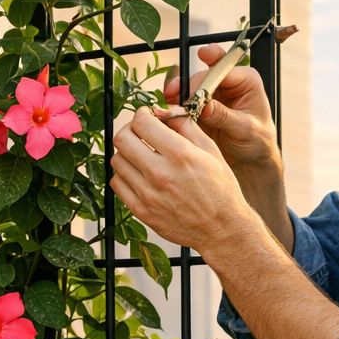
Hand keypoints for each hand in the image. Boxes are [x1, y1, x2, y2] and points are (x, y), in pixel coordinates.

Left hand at [110, 106, 259, 255]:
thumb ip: (185, 126)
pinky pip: (117, 184)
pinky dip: (124, 174)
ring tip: (141, 155)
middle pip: (122, 139)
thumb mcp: (210, 150)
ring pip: (117, 161)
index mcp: (180, 155)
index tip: (147, 116)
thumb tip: (164, 110)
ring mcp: (148, 194)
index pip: (142, 123)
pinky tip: (138, 174)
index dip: (142, 114)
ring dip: (126, 153)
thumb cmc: (220, 189)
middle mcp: (160, 174)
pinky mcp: (141, 210)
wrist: (221, 228)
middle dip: (130, 130)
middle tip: (141, 133)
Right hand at [164, 44, 279, 174]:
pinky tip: (168, 110)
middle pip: (202, 74)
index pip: (221, 70)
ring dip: (177, 92)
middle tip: (173, 96)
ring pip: (189, 84)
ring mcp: (212, 93)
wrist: (251, 158)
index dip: (204, 80)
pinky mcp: (199, 105)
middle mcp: (227, 81)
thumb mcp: (245, 129)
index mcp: (245, 79)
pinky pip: (184, 99)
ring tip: (168, 102)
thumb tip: (204, 106)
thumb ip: (224, 116)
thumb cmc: (258, 140)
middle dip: (186, 85)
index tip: (190, 92)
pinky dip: (174, 104)